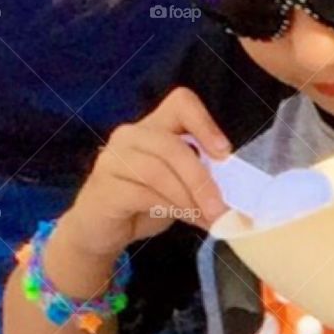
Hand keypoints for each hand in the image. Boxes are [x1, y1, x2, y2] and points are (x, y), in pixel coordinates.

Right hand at [63, 86, 231, 259]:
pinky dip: (172, 209)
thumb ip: (198, 177)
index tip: (224, 153)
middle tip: (221, 208)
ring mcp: (114, 158)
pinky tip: (186, 220)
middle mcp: (131, 134)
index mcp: (153, 126)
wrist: (98, 230)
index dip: (205, 123)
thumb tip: (235, 191)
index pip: (181, 102)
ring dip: (189, 198)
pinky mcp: (105, 185)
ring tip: (207, 219)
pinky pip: (144, 194)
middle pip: (174, 146)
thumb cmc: (142, 203)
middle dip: (202, 180)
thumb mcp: (178, 186)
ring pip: (160, 172)